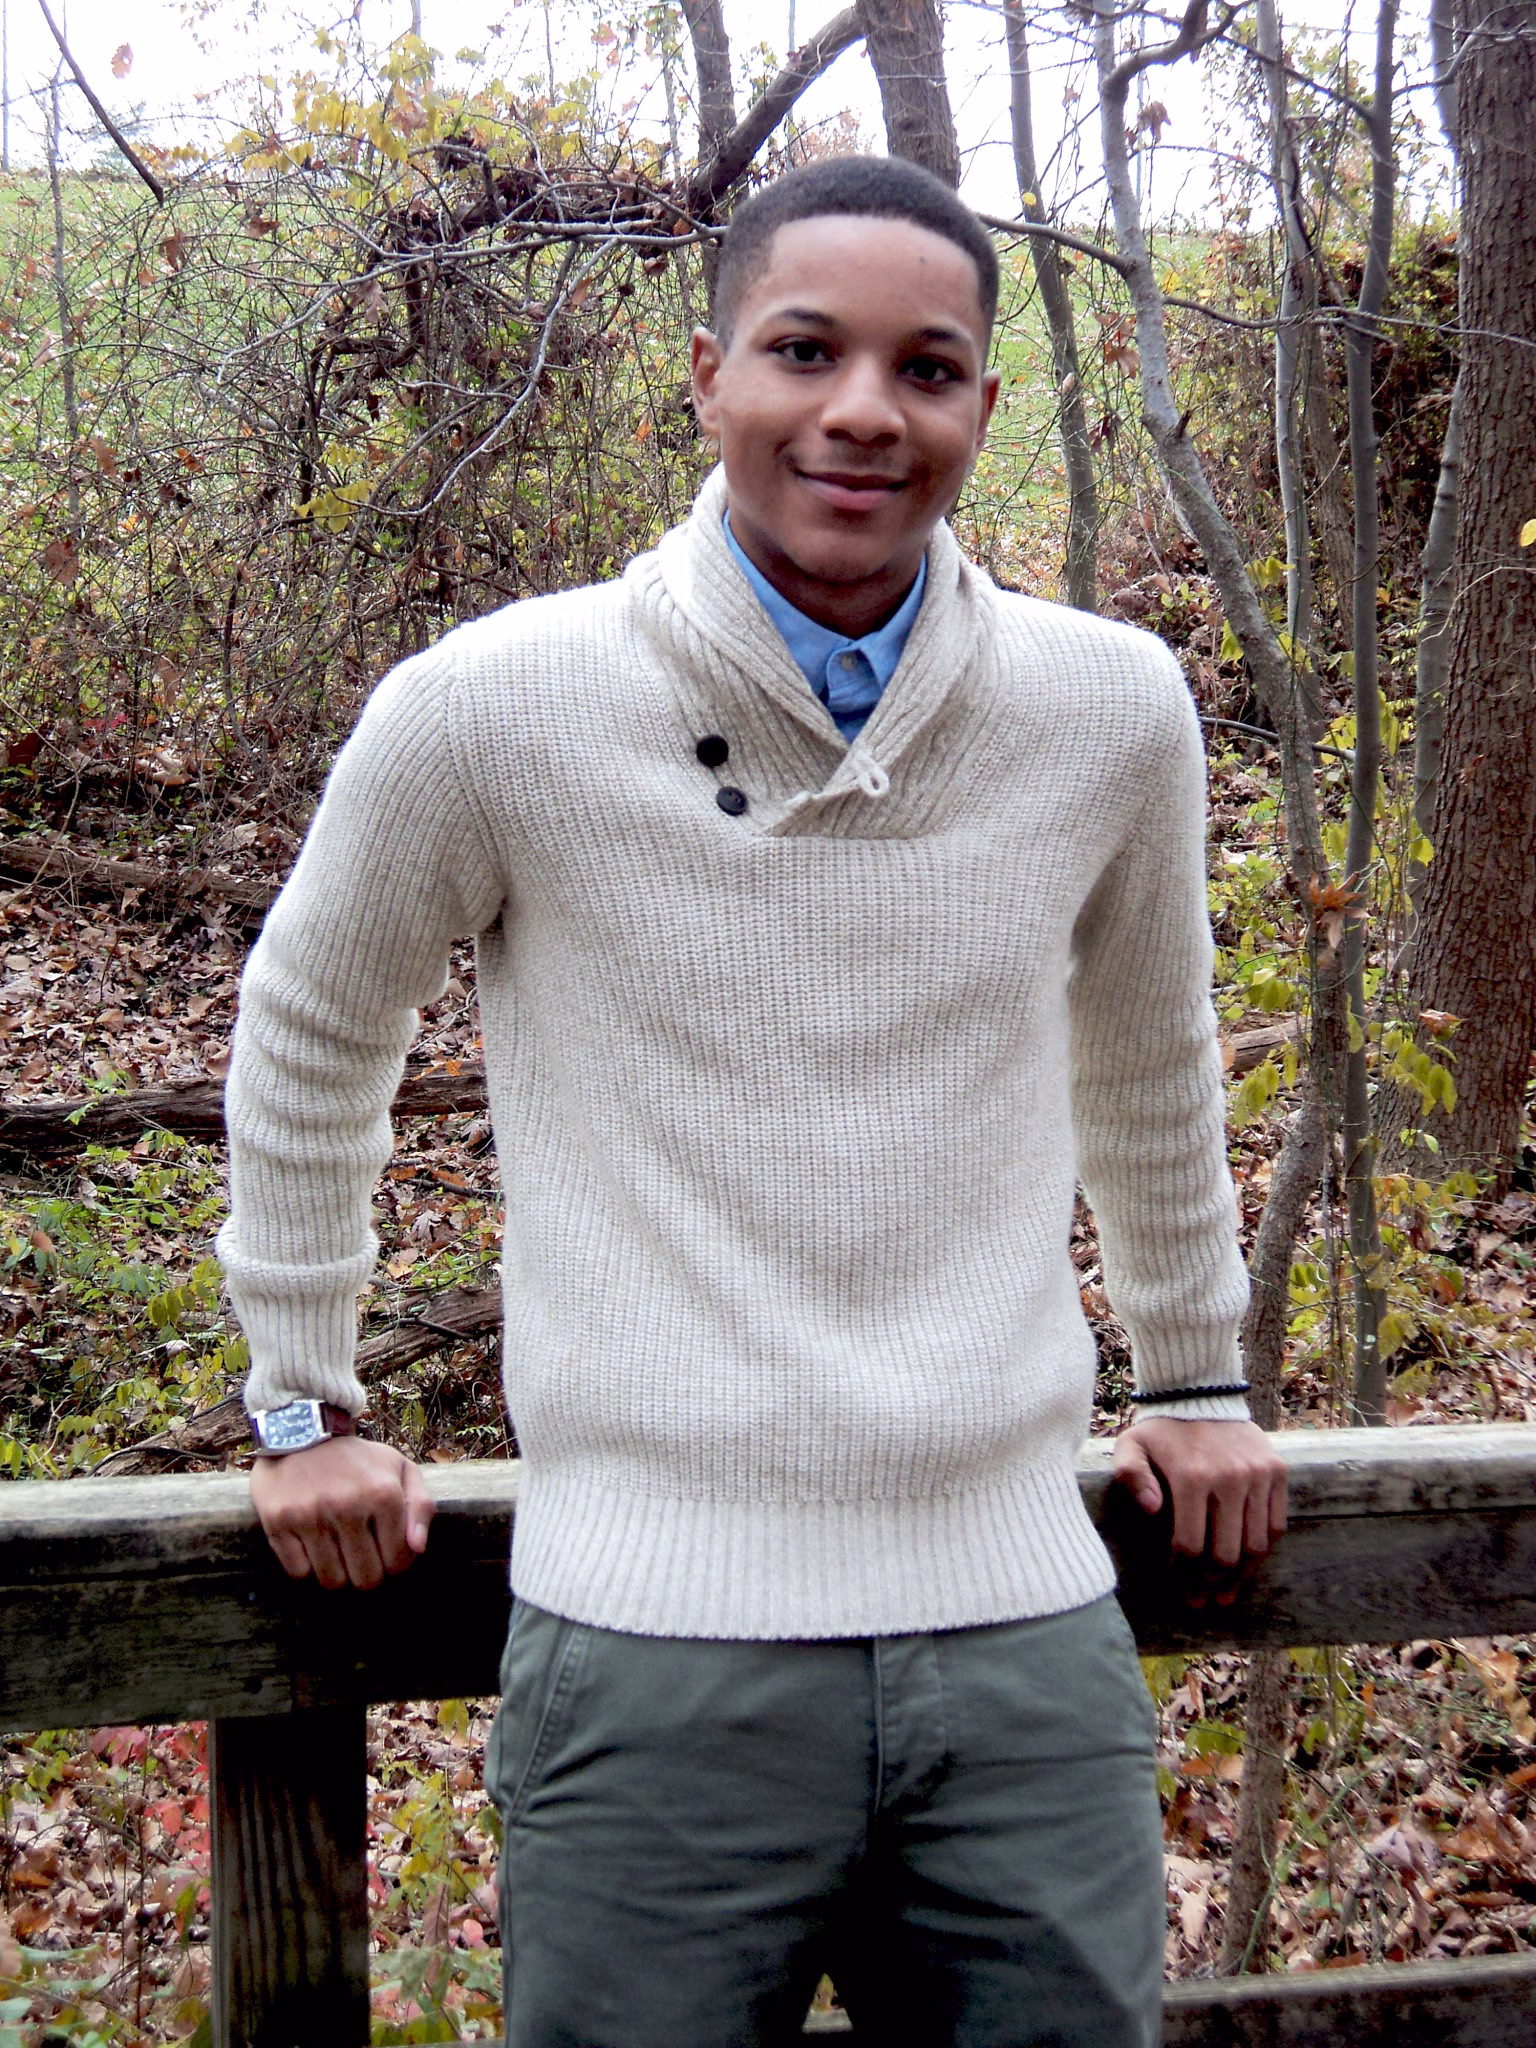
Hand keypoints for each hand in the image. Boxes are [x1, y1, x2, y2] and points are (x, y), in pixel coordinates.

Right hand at [250, 1436, 434, 1590]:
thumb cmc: (355, 1458)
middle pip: (366, 1579)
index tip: (385, 1548)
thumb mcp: (398, 1468)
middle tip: (360, 1552)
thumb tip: (418, 1548)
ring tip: (336, 1548)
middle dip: (367, 1572)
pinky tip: (311, 1543)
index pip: (398, 1562)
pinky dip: (306, 1565)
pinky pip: (298, 1572)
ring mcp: (310, 1515)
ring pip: (332, 1581)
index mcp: (383, 1493)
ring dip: (337, 1571)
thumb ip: (420, 1506)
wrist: (299, 1428)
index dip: (395, 1561)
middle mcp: (347, 1506)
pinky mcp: (278, 1522)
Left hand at [1112, 1417, 1286, 1606]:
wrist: (1202, 1395)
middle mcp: (1229, 1478)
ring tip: (1226, 1594)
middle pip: (1225, 1553)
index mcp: (1191, 1477)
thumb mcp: (1131, 1446)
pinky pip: (1276, 1524)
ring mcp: (1257, 1475)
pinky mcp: (1277, 1472)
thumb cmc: (1162, 1431)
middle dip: (1211, 1585)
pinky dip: (1263, 1550)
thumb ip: (1130, 1477)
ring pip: (1256, 1545)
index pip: (1190, 1545)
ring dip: (1241, 1577)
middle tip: (1201, 1601)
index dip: (1184, 1575)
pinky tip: (1247, 1564)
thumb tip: (1152, 1511)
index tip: (1179, 1589)